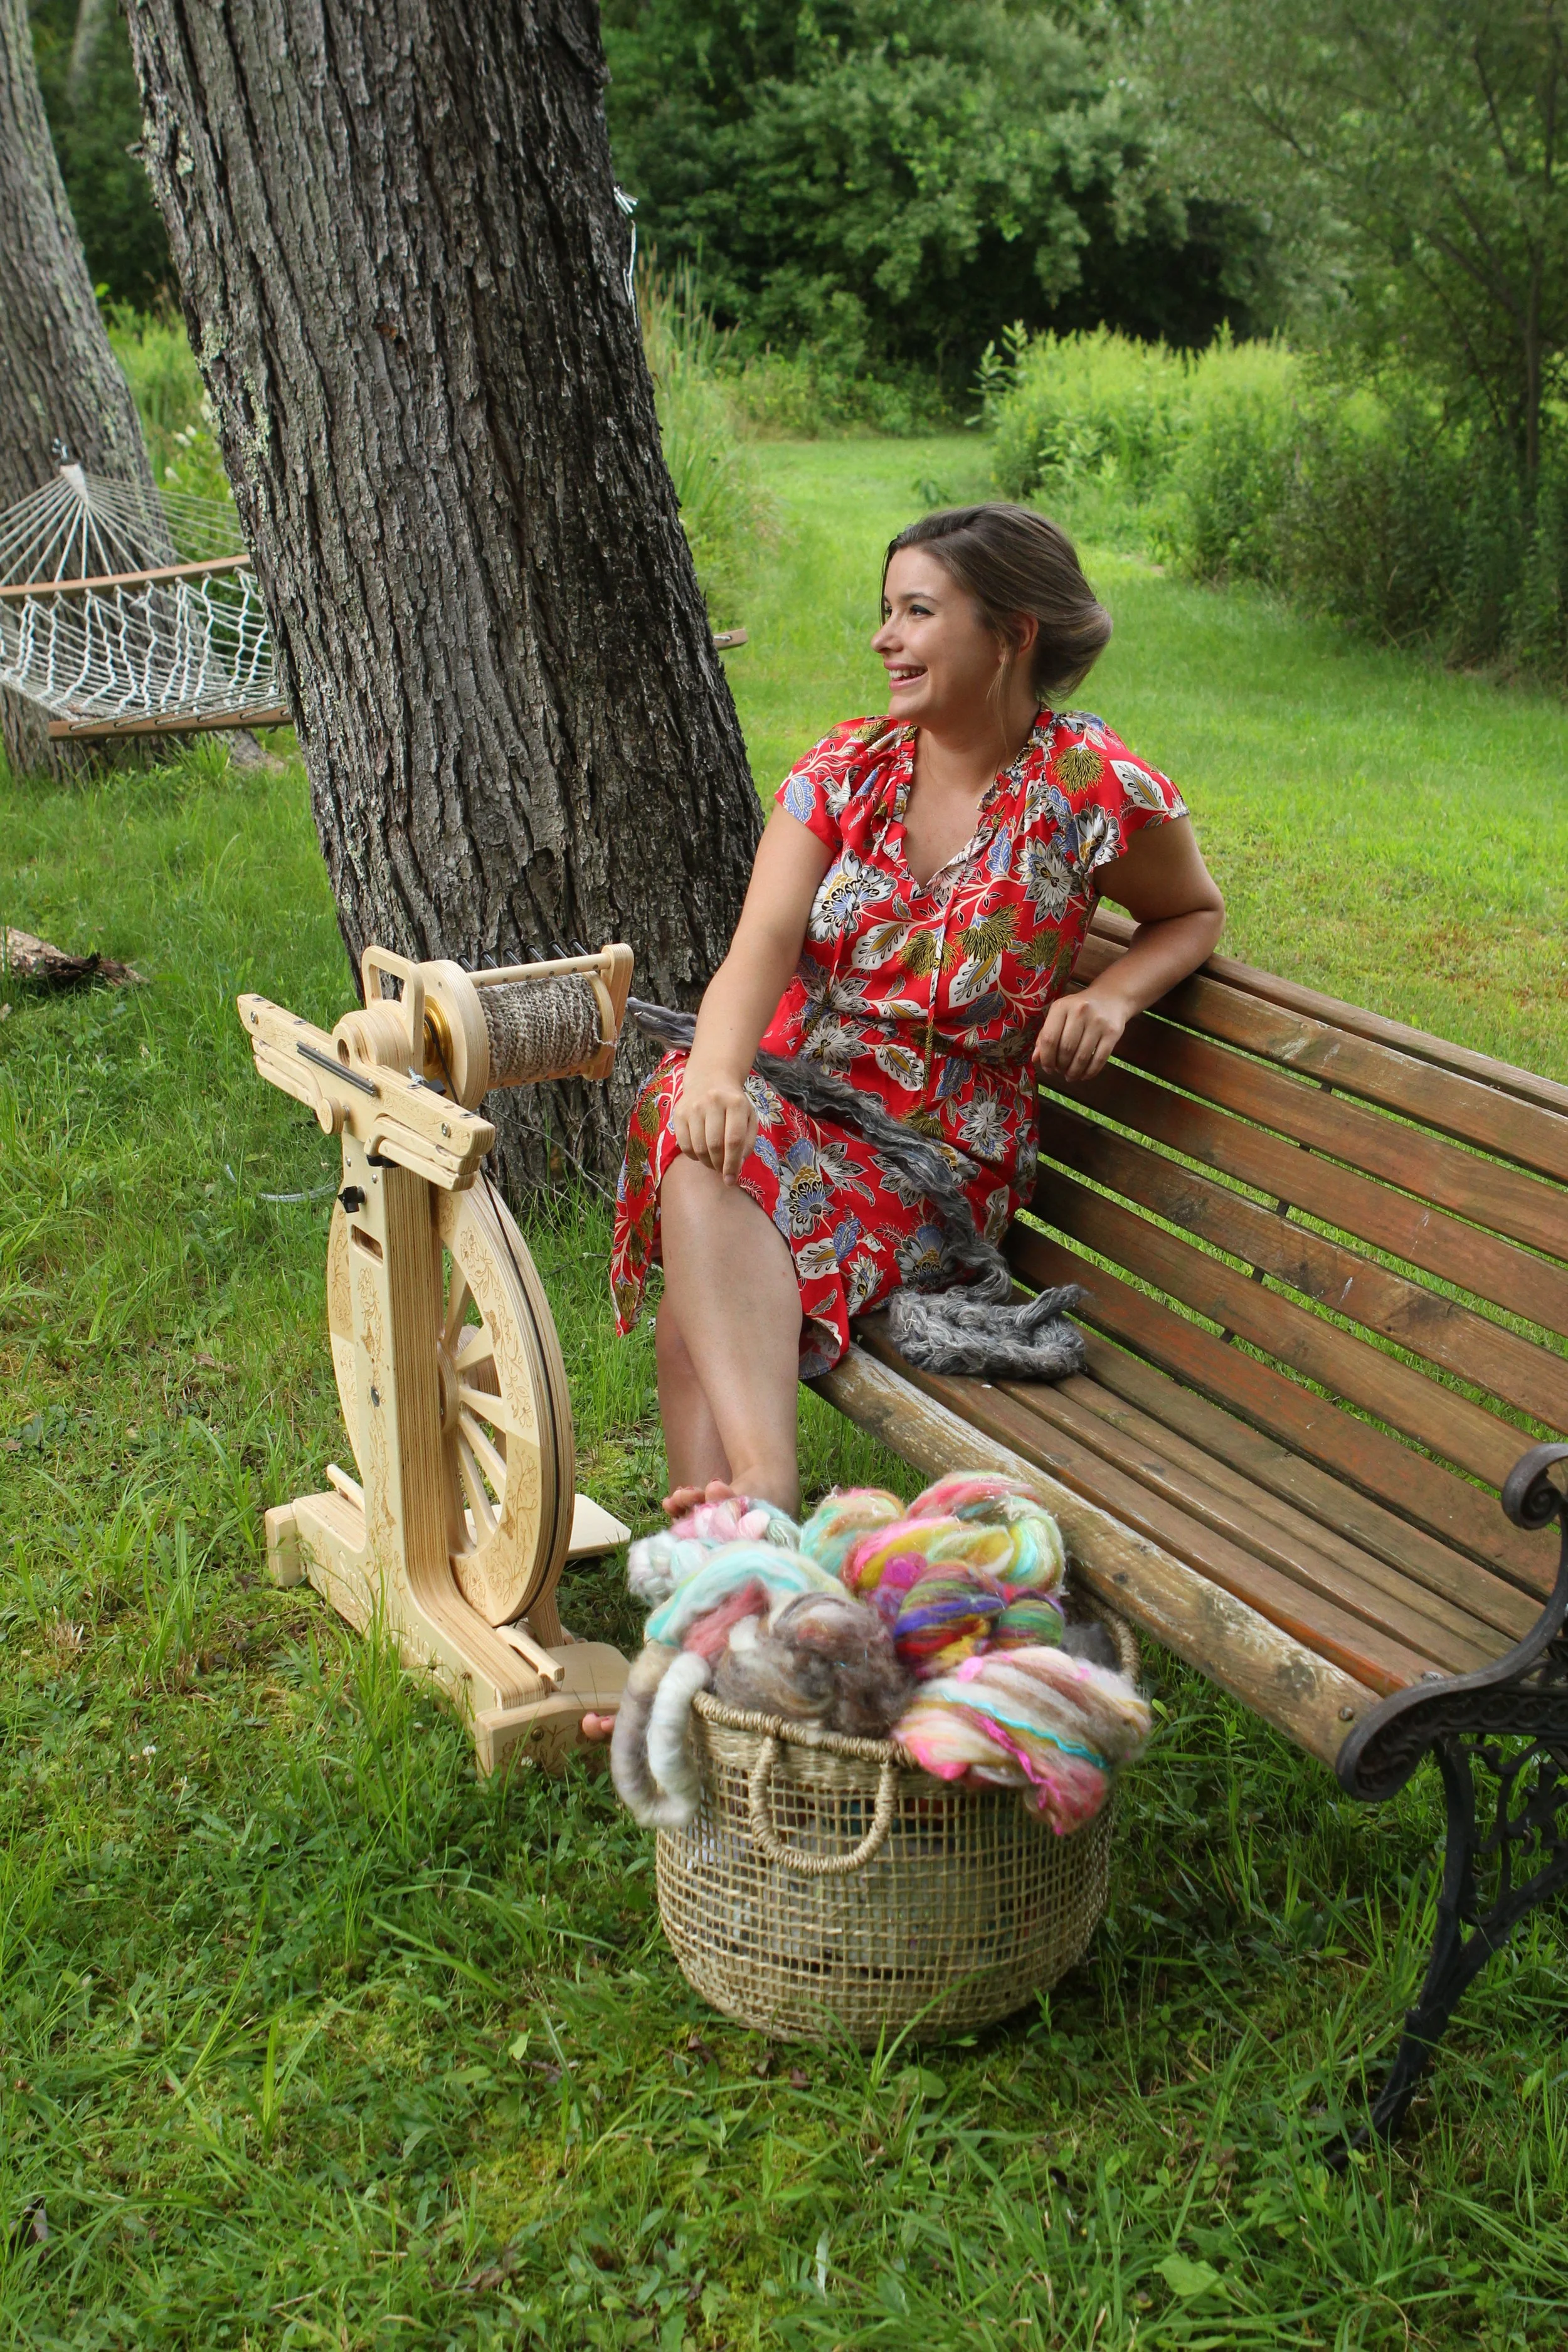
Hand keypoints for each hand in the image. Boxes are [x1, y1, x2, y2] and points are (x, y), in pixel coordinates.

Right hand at [671, 1063, 758, 1181]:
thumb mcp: (748, 1117)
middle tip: (722, 1171)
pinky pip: (684, 1144)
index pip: (733, 1140)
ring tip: (714, 1163)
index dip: (732, 1164)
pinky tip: (701, 1154)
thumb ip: (747, 1141)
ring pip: (698, 1147)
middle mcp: (713, 1103)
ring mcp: (693, 1107)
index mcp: (736, 1103)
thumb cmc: (733, 1104)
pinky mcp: (679, 1113)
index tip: (731, 1179)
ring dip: (707, 1162)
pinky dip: (693, 1156)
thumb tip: (737, 1166)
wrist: (710, 1079)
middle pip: (714, 1145)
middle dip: (719, 1165)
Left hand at [1032, 986, 1127, 1085]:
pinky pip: (1100, 1059)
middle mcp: (1080, 1012)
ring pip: (1082, 1057)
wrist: (1111, 996)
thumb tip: (1035, 1059)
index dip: (1046, 1059)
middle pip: (1066, 1049)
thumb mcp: (1060, 1014)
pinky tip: (1084, 1075)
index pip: (1049, 1039)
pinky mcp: (1113, 1032)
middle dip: (1061, 1066)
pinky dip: (1090, 1072)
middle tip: (1060, 1072)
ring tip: (1071, 1076)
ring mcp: (1098, 1022)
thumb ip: (1046, 1035)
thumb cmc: (1079, 1008)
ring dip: (1074, 1072)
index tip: (1047, 1068)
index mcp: (1062, 1007)